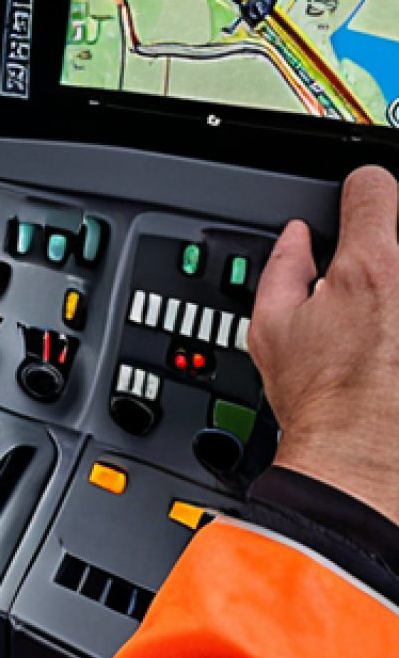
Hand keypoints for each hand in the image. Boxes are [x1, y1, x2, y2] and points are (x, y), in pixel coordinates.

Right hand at [249, 165, 398, 524]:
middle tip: (369, 289)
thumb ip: (283, 267)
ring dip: (394, 292)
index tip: (360, 206)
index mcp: (371, 268)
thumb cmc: (321, 404)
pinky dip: (396, 326)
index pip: (374, 187)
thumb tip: (297, 240)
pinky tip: (388, 352)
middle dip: (386, 252)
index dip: (360, 193)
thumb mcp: (270, 328)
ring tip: (380, 330)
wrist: (363, 469)